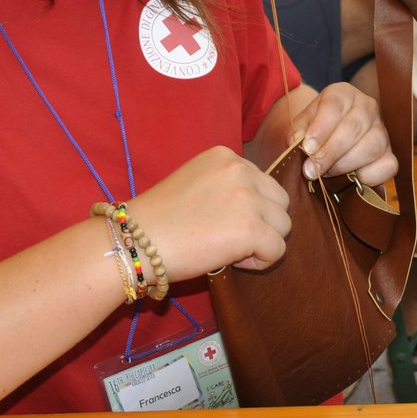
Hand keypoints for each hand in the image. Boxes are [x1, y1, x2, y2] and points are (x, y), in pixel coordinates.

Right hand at [132, 147, 291, 272]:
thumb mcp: (196, 183)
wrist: (132, 242)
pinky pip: (277, 249)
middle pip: (280, 202)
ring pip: (283, 226)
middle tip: (230, 239)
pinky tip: (232, 261)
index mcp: (225, 156)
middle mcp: (240, 169)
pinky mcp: (251, 228)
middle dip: (263, 223)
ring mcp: (247, 198)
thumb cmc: (158, 221)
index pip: (263, 183)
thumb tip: (260, 208)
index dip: (249, 209)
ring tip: (229, 250)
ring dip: (262, 242)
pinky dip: (260, 261)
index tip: (220, 222)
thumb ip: (227, 186)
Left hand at [294, 82, 395, 184]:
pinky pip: (388, 165)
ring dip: (346, 164)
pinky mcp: (390, 154)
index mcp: (343, 93)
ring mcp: (382, 130)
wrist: (328, 142)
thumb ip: (297, 132)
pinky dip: (370, 176)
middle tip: (312, 170)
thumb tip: (299, 141)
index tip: (308, 148)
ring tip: (327, 173)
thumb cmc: (314, 131)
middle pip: (353, 127)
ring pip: (372, 146)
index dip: (321, 127)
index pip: (335, 104)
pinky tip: (352, 179)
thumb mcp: (301, 125)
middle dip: (330, 152)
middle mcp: (367, 107)